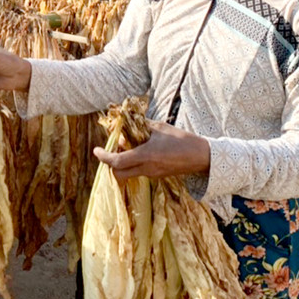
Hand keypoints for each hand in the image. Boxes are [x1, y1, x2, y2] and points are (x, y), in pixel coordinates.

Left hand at [93, 120, 210, 179]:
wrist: (202, 156)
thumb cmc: (182, 139)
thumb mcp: (160, 128)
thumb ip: (141, 126)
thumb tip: (126, 123)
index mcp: (146, 156)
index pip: (117, 162)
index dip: (104, 157)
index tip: (96, 150)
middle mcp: (147, 168)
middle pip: (119, 174)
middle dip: (110, 164)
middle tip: (111, 150)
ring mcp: (152, 174)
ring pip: (129, 173)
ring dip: (122, 162)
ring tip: (127, 145)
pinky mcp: (158, 175)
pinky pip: (139, 171)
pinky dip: (133, 163)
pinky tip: (139, 150)